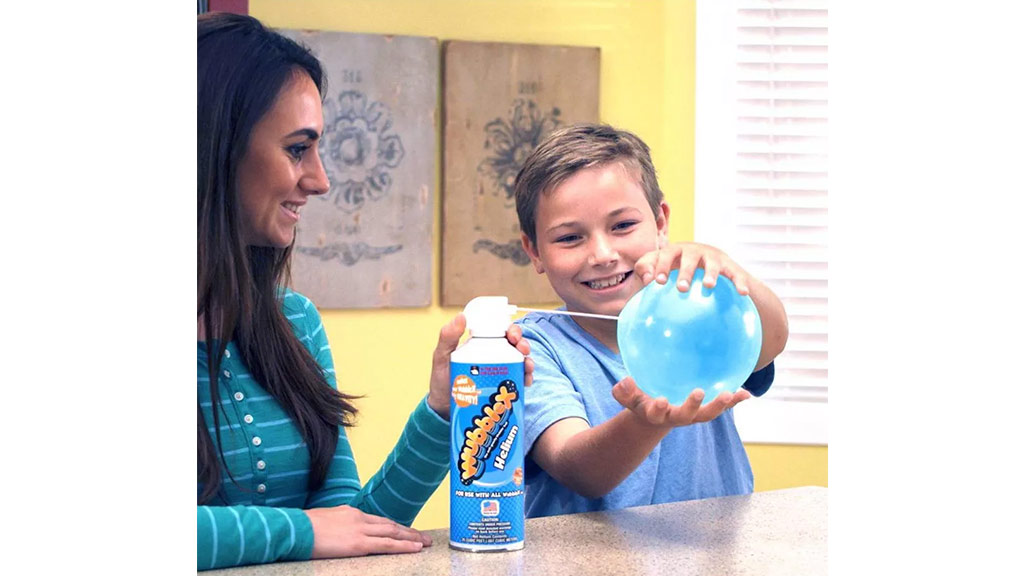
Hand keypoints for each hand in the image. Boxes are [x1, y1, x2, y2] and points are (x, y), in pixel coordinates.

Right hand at [307, 505, 430, 557]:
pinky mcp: (359, 543)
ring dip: (411, 538)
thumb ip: (338, 526)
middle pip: (390, 525)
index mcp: (350, 513)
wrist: (294, 529)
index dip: (393, 527)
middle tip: (424, 537)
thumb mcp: (324, 522)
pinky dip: (404, 546)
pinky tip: (415, 548)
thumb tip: (341, 533)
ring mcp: (360, 530)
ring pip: (393, 533)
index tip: (405, 531)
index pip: (378, 521)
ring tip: (425, 543)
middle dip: (408, 531)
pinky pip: (387, 545)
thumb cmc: (302, 528)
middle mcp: (359, 518)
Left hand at [426, 314, 534, 419]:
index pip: (500, 330)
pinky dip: (526, 378)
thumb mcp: (441, 356)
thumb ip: (447, 337)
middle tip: (522, 349)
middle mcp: (494, 354)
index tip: (512, 334)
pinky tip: (526, 380)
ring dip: (528, 360)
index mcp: (481, 343)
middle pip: (515, 344)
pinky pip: (519, 380)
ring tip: (527, 366)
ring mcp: (501, 370)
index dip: (511, 329)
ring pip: (521, 360)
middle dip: (523, 343)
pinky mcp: (503, 386)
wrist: (444, 408)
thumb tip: (461, 317)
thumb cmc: (442, 379)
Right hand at [611, 377, 749, 426]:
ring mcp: (693, 415)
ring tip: (731, 393)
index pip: (656, 413)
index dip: (658, 409)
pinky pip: (722, 406)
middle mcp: (677, 417)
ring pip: (707, 414)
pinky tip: (747, 393)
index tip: (660, 401)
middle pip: (686, 416)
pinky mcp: (705, 410)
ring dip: (720, 405)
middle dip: (692, 405)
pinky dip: (735, 401)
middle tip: (698, 392)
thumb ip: (624, 392)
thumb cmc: (641, 401)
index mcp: (656, 414)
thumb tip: (624, 382)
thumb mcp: (629, 397)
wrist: (655, 418)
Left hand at [634, 242, 751, 294]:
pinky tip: (743, 293)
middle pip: (688, 257)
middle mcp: (694, 251)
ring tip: (708, 286)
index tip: (657, 282)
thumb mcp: (661, 268)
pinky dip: (739, 282)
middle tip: (681, 288)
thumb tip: (645, 280)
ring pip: (712, 263)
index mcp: (675, 251)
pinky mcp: (729, 265)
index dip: (660, 265)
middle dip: (685, 271)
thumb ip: (647, 270)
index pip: (665, 254)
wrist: (709, 263)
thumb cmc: (677, 268)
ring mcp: (712, 257)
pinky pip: (735, 274)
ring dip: (710, 274)